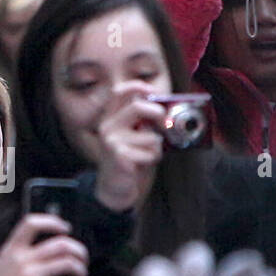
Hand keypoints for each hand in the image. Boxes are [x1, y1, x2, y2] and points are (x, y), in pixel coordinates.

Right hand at [0, 213, 88, 275]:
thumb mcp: (0, 268)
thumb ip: (17, 256)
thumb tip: (42, 252)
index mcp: (9, 250)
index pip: (31, 222)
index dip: (53, 222)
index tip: (65, 229)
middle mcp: (20, 258)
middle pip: (61, 243)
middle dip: (79, 252)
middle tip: (82, 261)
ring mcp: (29, 274)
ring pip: (68, 262)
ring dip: (80, 272)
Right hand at [93, 81, 165, 212]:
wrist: (115, 189)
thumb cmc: (130, 161)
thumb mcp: (136, 137)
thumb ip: (145, 123)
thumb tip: (167, 110)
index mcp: (111, 118)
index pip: (119, 92)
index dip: (138, 86)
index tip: (154, 91)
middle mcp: (108, 126)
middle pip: (137, 106)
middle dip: (157, 113)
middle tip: (164, 122)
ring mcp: (111, 140)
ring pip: (150, 135)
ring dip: (157, 147)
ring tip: (147, 155)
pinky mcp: (119, 155)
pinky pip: (150, 152)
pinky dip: (152, 159)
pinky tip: (141, 164)